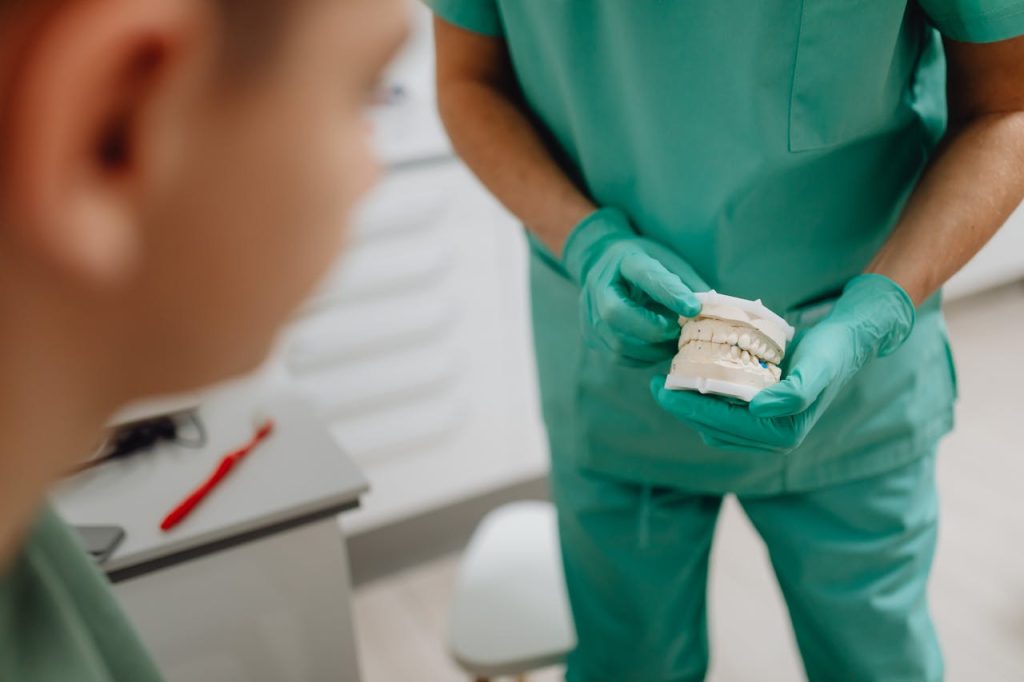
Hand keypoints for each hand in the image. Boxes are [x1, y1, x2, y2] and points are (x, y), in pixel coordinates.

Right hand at [563, 208, 708, 365]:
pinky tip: (657, 348)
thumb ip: (689, 284)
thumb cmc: (644, 262)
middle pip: (616, 314)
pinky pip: (618, 356)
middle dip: (653, 329)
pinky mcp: (590, 336)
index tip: (694, 308)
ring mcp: (589, 313)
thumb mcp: (668, 260)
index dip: (670, 293)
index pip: (645, 275)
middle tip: (679, 332)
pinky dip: (643, 358)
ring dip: (651, 349)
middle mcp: (599, 286)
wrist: (603, 262)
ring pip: (617, 342)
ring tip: (672, 342)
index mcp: (624, 260)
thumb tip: (715, 310)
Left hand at [650, 274, 915, 451]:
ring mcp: (767, 428)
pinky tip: (690, 377)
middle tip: (655, 383)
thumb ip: (795, 392)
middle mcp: (774, 438)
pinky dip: (704, 399)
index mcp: (783, 433)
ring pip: (714, 425)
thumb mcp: (818, 367)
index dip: (688, 409)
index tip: (662, 388)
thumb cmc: (832, 352)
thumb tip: (758, 409)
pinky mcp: (761, 414)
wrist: (848, 340)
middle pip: (712, 428)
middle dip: (682, 408)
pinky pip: (722, 414)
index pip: (722, 425)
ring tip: (668, 380)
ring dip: (690, 405)